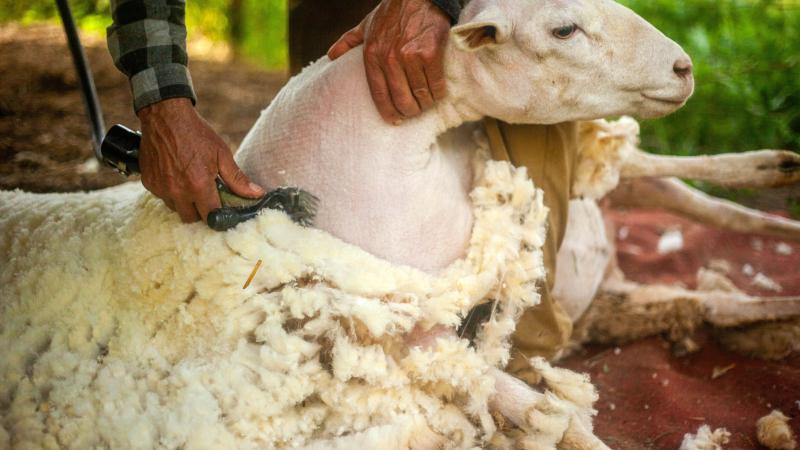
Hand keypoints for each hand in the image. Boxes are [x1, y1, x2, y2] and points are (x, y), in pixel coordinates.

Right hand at [137, 98, 264, 222]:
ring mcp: (160, 188)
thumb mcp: (222, 154)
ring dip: (184, 202)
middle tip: (206, 195)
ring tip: (190, 182)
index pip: (211, 217)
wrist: (165, 116)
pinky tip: (176, 175)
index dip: (218, 216)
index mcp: (198, 186)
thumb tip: (257, 194)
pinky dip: (169, 191)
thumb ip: (238, 179)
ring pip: (175, 208)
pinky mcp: (148, 182)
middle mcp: (177, 191)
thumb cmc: (196, 133)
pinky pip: (161, 196)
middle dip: (200, 211)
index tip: (221, 209)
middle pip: (191, 218)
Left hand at [327, 0, 450, 123]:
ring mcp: (410, 57)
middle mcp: (389, 59)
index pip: (379, 94)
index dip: (388, 112)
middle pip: (401, 99)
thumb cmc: (392, 11)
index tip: (394, 120)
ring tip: (426, 105)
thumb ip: (349, 41)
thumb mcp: (366, 25)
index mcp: (372, 55)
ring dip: (424, 104)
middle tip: (413, 113)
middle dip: (408, 111)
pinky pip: (435, 84)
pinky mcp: (430, 54)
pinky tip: (438, 94)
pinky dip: (438, 93)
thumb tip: (331, 56)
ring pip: (420, 95)